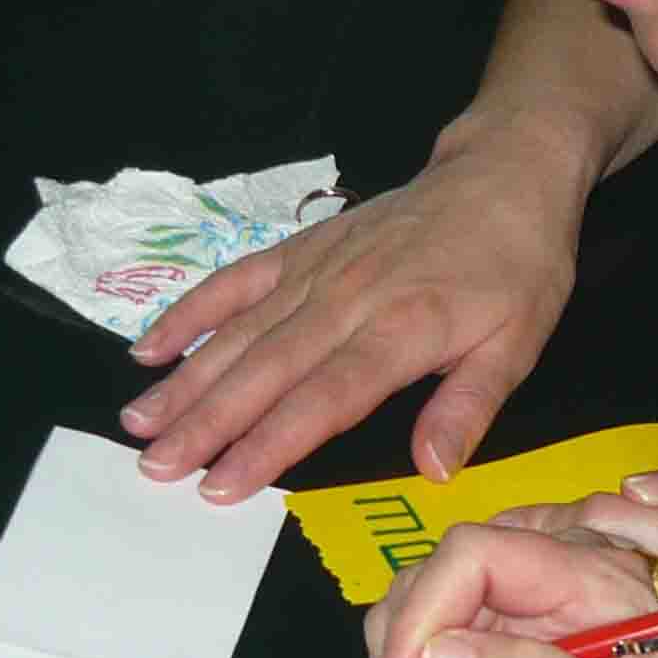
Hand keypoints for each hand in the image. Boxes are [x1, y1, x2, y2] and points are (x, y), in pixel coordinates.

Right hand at [120, 141, 585, 502]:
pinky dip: (192, 312)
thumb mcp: (518, 342)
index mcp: (401, 331)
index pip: (323, 400)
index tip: (220, 484)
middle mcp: (346, 299)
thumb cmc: (517, 266)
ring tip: (138, 423)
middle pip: (265, 371)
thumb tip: (432, 469)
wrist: (503, 172)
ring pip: (239, 332)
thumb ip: (469, 407)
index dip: (268, 445)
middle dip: (205, 423)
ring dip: (187, 380)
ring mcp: (316, 270)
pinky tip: (150, 347)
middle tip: (153, 468)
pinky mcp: (301, 248)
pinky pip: (236, 281)